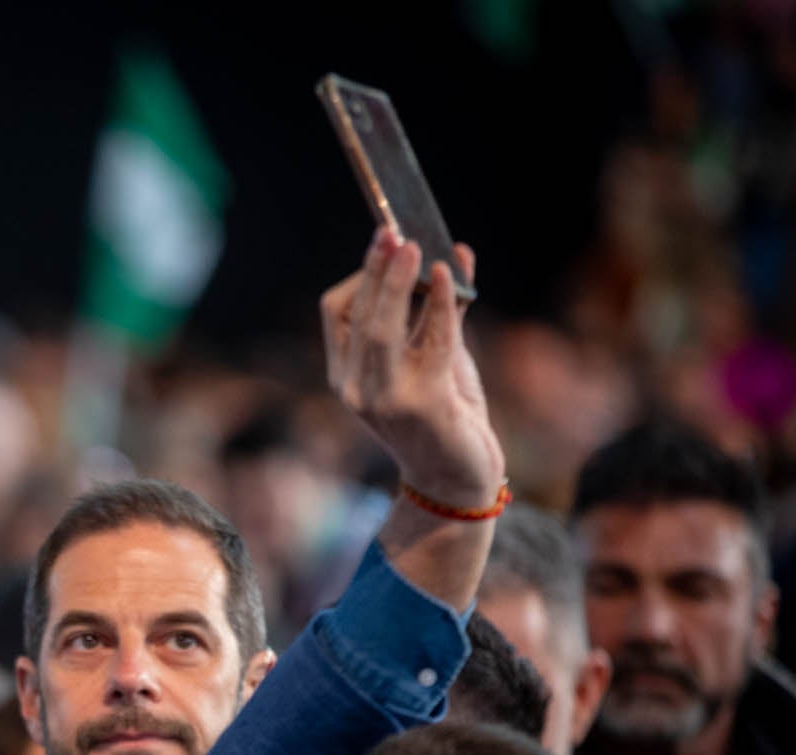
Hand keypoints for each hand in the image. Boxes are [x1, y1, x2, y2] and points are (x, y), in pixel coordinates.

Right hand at [321, 229, 502, 510]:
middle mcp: (355, 388)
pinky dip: (438, 305)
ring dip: (397, 282)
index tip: (389, 243)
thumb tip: (454, 254)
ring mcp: (382, 399)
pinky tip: (450, 278)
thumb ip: (439, 312)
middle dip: (376, 268)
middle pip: (356, 313)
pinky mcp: (419, 404)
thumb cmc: (448, 418)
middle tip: (395, 233)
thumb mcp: (438, 358)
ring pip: (380, 327)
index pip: (337, 312)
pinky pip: (427, 342)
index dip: (361, 274)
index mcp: (347, 375)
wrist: (458, 480)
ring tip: (415, 247)